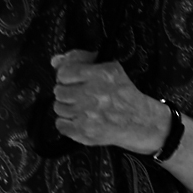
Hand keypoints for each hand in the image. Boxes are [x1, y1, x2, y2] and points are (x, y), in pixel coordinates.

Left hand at [52, 50, 166, 151]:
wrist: (138, 121)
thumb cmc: (123, 94)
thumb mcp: (109, 69)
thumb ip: (81, 60)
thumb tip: (55, 60)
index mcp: (100, 75)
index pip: (64, 73)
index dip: (66, 77)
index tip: (72, 81)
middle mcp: (92, 94)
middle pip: (59, 91)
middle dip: (67, 92)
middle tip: (79, 95)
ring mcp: (87, 115)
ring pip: (58, 108)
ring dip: (67, 107)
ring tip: (81, 108)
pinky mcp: (84, 132)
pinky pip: (60, 125)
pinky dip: (67, 123)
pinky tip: (79, 119)